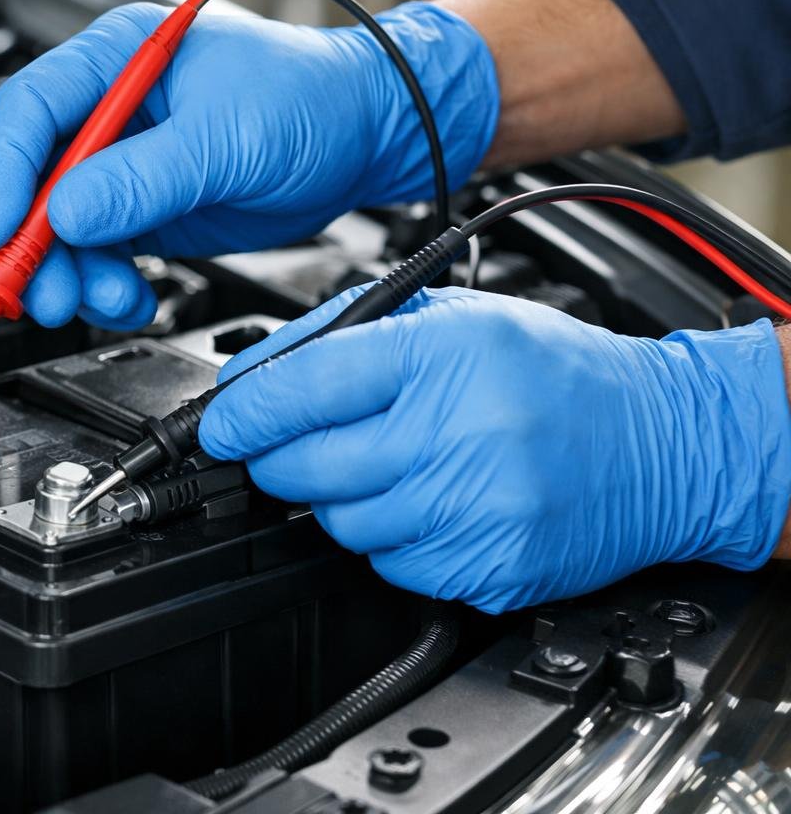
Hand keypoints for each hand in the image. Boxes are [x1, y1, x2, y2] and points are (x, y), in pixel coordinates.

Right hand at [0, 1, 497, 328]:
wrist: (370, 135)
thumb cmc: (315, 100)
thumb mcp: (226, 138)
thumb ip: (142, 179)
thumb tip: (67, 213)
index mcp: (119, 58)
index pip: (30, 110)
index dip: (2, 174)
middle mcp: (111, 109)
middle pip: (34, 177)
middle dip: (33, 242)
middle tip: (40, 292)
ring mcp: (126, 162)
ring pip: (62, 226)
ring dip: (72, 272)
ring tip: (106, 300)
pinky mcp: (146, 206)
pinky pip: (101, 252)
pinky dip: (105, 283)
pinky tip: (130, 298)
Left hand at [199, 287, 790, 612]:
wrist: (665, 442)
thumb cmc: (554, 371)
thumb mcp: (451, 318)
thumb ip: (340, 335)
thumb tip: (248, 377)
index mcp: (446, 357)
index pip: (303, 388)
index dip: (243, 413)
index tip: (221, 425)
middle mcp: (461, 435)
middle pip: (305, 468)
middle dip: (277, 459)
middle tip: (289, 445)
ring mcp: (478, 511)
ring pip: (340, 524)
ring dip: (338, 499)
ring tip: (386, 464)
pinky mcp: (490, 568)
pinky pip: (391, 566)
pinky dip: (390, 539)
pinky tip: (428, 502)